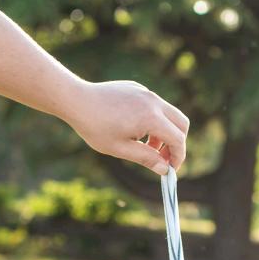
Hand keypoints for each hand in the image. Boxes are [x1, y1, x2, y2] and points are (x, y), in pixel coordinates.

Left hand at [63, 80, 188, 174]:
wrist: (77, 100)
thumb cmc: (96, 127)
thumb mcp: (121, 149)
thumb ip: (146, 159)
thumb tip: (165, 169)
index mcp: (151, 117)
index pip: (178, 139)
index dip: (178, 157)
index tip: (171, 170)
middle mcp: (153, 101)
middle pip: (181, 124)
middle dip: (177, 144)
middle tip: (163, 159)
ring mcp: (146, 93)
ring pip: (169, 115)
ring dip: (164, 134)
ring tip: (146, 148)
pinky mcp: (138, 89)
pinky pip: (155, 107)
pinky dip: (154, 122)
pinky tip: (134, 131)